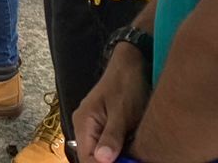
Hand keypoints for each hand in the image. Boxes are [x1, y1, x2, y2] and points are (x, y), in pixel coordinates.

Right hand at [74, 45, 151, 162]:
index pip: (87, 158)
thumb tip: (103, 160)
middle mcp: (85, 127)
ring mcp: (94, 127)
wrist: (132, 64)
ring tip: (133, 158)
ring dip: (117, 159)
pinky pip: (108, 148)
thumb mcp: (122, 112)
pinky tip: (132, 154)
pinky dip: (120, 154)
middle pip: (93, 158)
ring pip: (101, 155)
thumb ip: (112, 136)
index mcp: (84, 123)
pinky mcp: (105, 127)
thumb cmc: (127, 84)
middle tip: (132, 161)